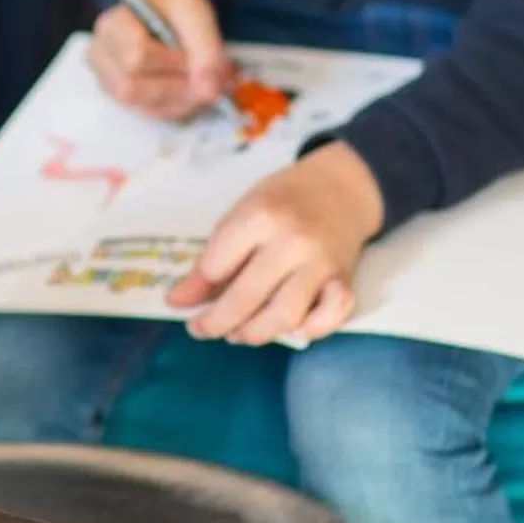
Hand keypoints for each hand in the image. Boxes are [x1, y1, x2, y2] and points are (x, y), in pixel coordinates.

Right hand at [88, 0, 235, 119]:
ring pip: (142, 104)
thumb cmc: (174, 4)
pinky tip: (191, 91)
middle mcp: (100, 55)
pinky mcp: (122, 98)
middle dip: (177, 85)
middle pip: (133, 86)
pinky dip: (178, 106)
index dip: (172, 62)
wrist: (165, 6)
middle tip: (208, 75)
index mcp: (111, 25)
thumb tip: (209, 91)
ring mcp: (107, 80)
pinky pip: (150, 113)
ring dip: (181, 99)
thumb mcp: (194, 12)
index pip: (136, 55)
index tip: (196, 56)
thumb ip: (205, 48)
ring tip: (204, 82)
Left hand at [171, 143, 383, 344]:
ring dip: (255, 334)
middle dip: (216, 323)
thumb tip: (178, 300)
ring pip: (285, 317)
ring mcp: (322, 264)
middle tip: (202, 329)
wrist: (340, 188)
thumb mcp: (240, 215)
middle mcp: (293, 242)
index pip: (216, 267)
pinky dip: (308, 330)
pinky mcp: (346, 281)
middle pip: (246, 299)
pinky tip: (290, 327)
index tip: (184, 302)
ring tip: (238, 333)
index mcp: (261, 216)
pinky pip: (329, 319)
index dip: (195, 290)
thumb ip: (211, 257)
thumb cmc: (283, 201)